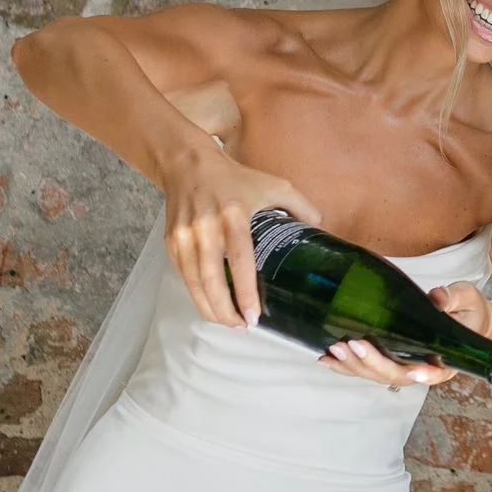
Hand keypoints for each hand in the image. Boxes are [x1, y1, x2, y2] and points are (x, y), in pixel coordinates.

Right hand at [161, 142, 319, 327]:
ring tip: (228, 322)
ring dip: (209, 308)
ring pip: (193, 283)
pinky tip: (211, 304)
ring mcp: (184, 236)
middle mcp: (205, 228)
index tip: (254, 315)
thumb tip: (320, 227)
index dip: (244, 291)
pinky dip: (196, 294)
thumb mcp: (273, 184)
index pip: (239, 260)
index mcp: (233, 215)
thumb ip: (300, 205)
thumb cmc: (234, 177)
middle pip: (211, 279)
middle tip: (242, 327)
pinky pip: (183, 276)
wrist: (188, 164)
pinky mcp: (171, 242)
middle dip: (225, 310)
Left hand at [321, 283, 491, 391]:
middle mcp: (423, 367)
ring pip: (378, 375)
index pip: (438, 372)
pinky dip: (346, 366)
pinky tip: (326, 359)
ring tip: (333, 351)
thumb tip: (438, 297)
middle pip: (397, 375)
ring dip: (354, 367)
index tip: (414, 370)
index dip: (426, 374)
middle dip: (373, 364)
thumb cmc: (468, 310)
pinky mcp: (390, 358)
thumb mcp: (468, 299)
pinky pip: (367, 369)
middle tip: (352, 344)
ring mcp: (404, 365)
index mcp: (448, 358)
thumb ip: (454, 298)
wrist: (465, 319)